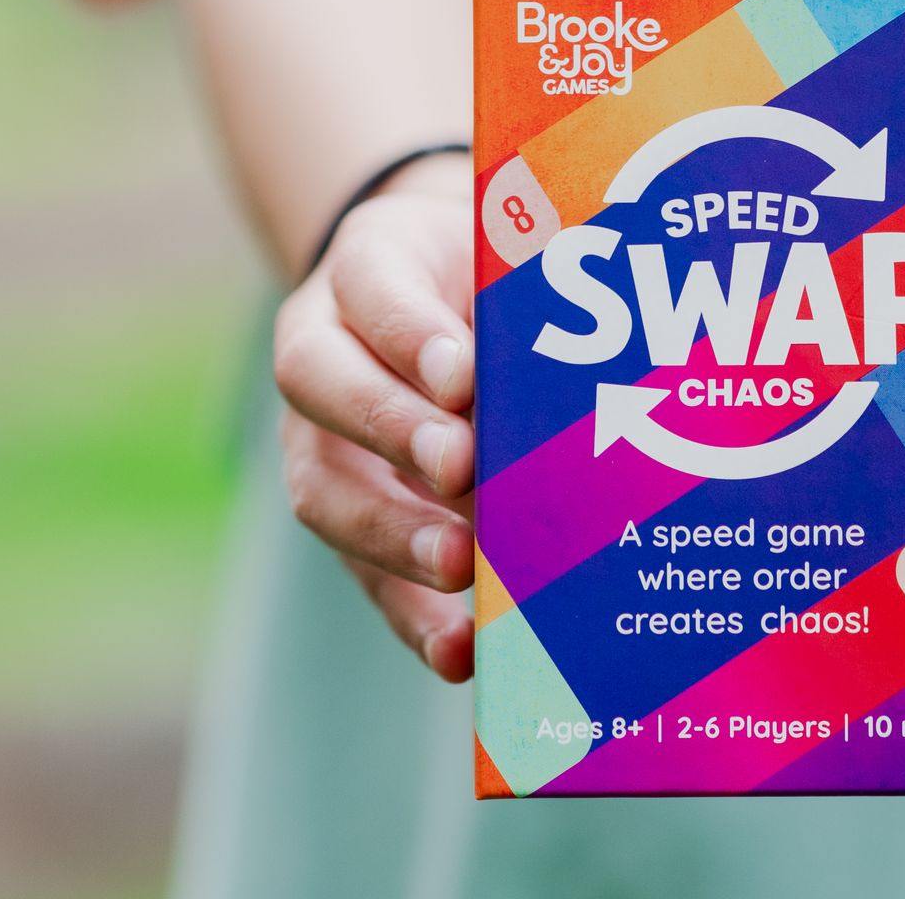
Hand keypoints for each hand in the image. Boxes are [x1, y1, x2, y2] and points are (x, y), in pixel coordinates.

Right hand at [272, 162, 478, 680]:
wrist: (443, 282)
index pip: (373, 286)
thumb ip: (524, 303)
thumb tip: (585, 382)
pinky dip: (410, 615)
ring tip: (459, 567)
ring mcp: (319, 436)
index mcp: (365, 263)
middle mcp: (322, 348)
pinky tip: (460, 649)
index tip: (463, 375)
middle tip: (462, 467)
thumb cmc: (489, 269)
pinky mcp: (348, 515)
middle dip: (395, 431)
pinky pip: (362, 570)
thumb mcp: (505, 255)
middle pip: (323, 385)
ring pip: (325, 489)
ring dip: (393, 534)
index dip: (411, 333)